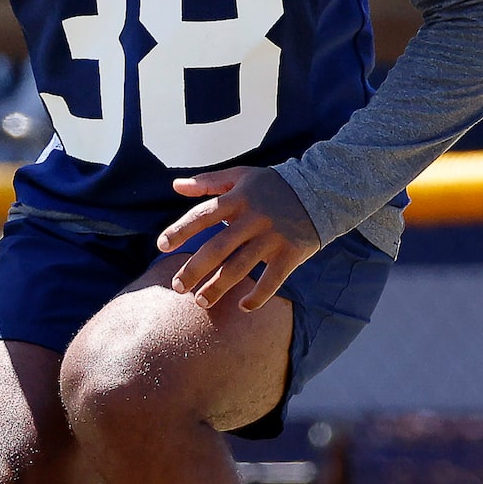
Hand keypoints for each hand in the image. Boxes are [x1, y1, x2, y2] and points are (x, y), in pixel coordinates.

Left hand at [158, 166, 320, 312]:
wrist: (320, 190)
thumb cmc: (273, 186)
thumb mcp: (241, 176)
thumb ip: (208, 182)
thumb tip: (175, 185)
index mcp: (237, 199)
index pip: (202, 216)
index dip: (181, 231)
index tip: (161, 246)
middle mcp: (253, 219)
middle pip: (217, 248)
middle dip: (194, 270)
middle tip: (177, 287)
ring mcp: (272, 237)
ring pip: (240, 268)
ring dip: (218, 288)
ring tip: (200, 302)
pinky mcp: (291, 253)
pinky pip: (272, 280)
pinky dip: (258, 296)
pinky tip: (243, 307)